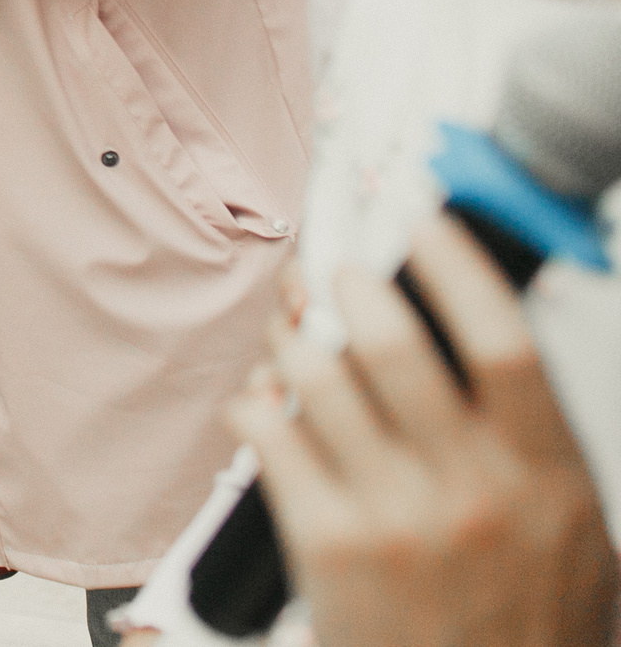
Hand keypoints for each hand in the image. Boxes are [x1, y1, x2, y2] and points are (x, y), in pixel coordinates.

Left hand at [227, 216, 617, 646]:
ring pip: (315, 377)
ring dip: (291, 341)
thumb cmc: (522, 625)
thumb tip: (479, 322)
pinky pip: (268, 434)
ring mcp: (394, 517)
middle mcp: (471, 491)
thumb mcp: (568, 526)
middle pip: (391, 344)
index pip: (503, 342)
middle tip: (331, 270)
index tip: (420, 217)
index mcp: (545, 477)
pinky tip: (264, 406)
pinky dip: (255, 403)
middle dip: (346, 284)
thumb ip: (529, 433)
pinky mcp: (327, 543)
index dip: (456, 265)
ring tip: (291, 337)